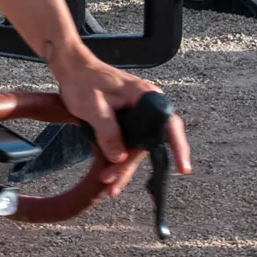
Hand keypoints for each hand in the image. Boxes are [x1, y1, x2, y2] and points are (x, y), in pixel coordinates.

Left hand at [53, 55, 192, 197]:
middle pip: (148, 144)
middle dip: (131, 167)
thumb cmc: (83, 81)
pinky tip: (109, 174)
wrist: (72, 69)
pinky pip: (127, 143)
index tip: (183, 168)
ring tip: (109, 187)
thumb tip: (120, 157)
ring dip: (122, 167)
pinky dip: (118, 159)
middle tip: (113, 185)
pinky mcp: (126, 121)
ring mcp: (137, 115)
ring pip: (136, 147)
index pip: (169, 125)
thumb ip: (108, 130)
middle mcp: (147, 106)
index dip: (179, 147)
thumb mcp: (94, 107)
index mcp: (146, 97)